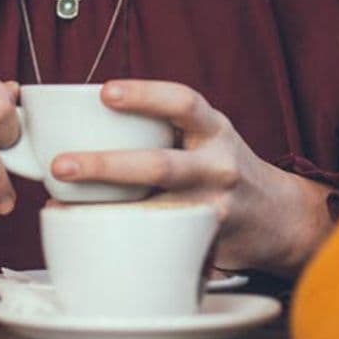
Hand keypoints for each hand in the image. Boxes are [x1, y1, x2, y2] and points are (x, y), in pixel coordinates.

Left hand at [50, 81, 332, 277]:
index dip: (144, 95)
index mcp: (214, 129)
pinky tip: (88, 236)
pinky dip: (122, 239)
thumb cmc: (220, 164)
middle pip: (161, 166)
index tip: (104, 93)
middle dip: (106, 166)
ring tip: (61, 207)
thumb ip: (162, 126)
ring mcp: (213, 210)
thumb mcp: (205, 133)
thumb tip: (85, 118)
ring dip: (104, 211)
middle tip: (61, 165)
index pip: (183, 102)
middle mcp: (217, 167)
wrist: (278, 216)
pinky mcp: (206, 245)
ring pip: (156, 212)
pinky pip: (161, 244)